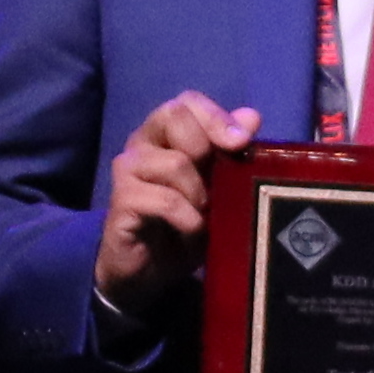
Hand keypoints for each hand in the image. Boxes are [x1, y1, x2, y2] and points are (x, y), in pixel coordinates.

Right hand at [93, 93, 261, 311]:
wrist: (149, 271)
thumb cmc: (186, 223)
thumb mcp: (219, 189)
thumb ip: (232, 152)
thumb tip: (251, 116)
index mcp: (166, 134)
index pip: (187, 101)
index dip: (216, 116)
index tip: (242, 143)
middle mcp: (143, 143)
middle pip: (174, 115)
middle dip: (206, 147)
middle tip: (218, 183)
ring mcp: (128, 170)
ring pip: (175, 162)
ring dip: (200, 192)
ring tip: (206, 213)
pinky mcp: (122, 201)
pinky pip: (165, 200)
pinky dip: (188, 218)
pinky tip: (193, 230)